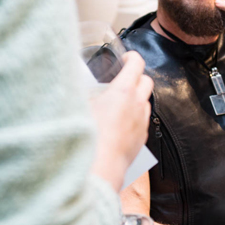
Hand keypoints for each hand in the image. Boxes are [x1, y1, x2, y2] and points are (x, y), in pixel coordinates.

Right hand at [90, 51, 153, 190]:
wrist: (99, 167)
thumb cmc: (87, 136)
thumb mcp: (79, 104)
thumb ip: (82, 91)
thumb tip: (78, 84)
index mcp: (123, 91)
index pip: (136, 64)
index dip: (132, 57)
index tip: (126, 58)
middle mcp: (137, 105)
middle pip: (147, 81)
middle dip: (138, 77)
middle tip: (124, 78)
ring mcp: (142, 122)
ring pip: (145, 102)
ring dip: (136, 99)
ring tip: (119, 104)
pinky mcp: (142, 139)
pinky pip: (142, 122)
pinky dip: (134, 118)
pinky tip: (119, 124)